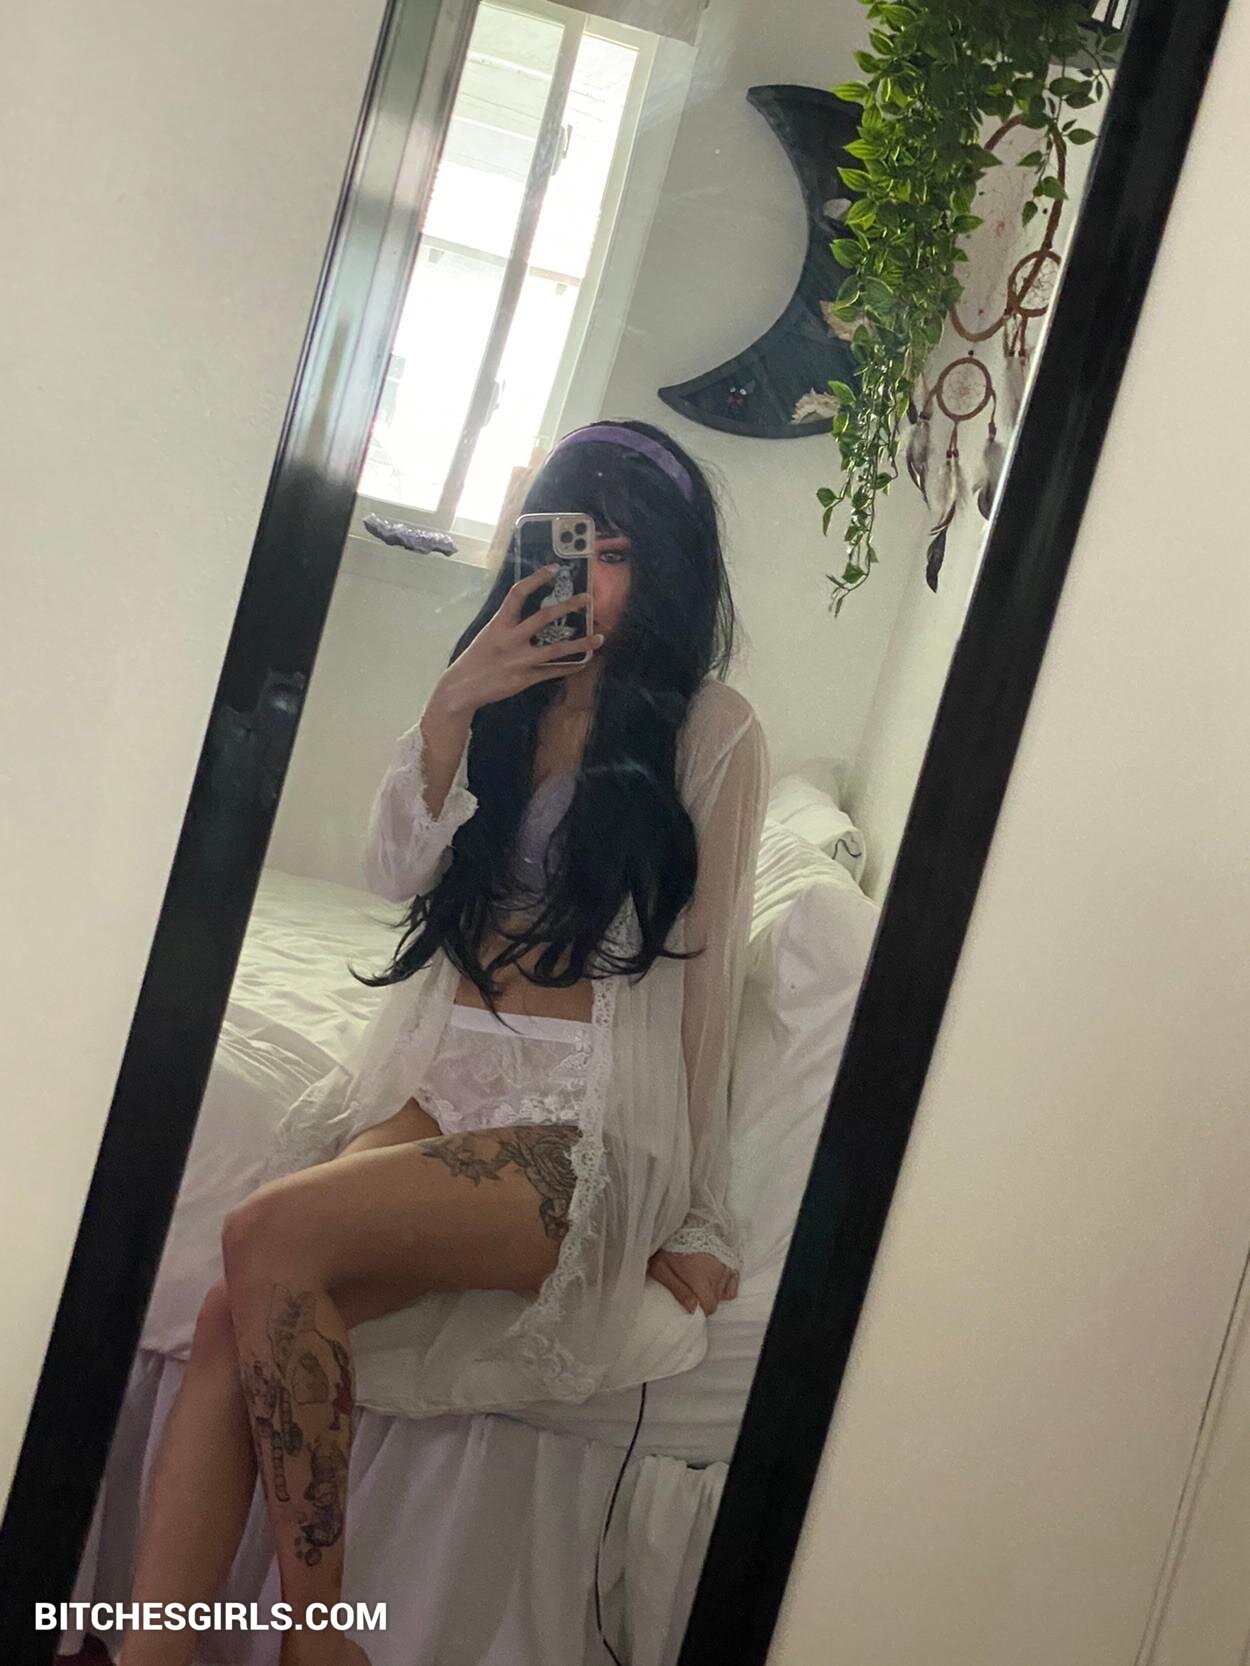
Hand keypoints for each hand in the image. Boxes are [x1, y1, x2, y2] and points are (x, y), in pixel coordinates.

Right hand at [431, 564, 603, 718]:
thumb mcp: (489, 634)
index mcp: (499, 624)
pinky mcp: (525, 679)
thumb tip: (533, 612)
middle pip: (543, 618)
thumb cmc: (477, 658)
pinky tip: (584, 663)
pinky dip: (570, 668)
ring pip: (556, 650)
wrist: (462, 688)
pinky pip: (552, 672)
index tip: (554, 568)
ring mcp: (519, 660)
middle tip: (588, 599)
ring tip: (600, 638)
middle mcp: (510, 640)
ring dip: (580, 643)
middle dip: (568, 606)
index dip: (536, 579)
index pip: (518, 594)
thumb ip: (509, 624)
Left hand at [647, 1248, 738, 1316]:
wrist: (685, 1217)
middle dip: (705, 1298)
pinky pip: (733, 1279)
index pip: (709, 1308)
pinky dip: (726, 1281)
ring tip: (701, 1280)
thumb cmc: (670, 1244)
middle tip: (692, 1288)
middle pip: (717, 1300)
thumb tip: (693, 1308)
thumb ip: (678, 1291)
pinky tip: (714, 1275)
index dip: (699, 1309)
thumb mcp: (663, 1269)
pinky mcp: (731, 1256)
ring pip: (725, 1290)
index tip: (691, 1302)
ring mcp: (727, 1266)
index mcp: (703, 1282)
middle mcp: (719, 1276)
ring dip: (714, 1289)